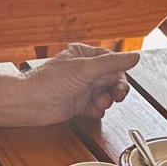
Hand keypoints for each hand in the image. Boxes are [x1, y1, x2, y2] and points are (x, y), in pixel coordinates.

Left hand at [20, 43, 137, 124]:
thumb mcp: (86, 69)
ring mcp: (82, 87)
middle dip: (115, 89)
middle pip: (112, 79)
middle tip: (117, 96)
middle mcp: (84, 70)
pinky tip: (93, 111)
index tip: (120, 83)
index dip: (119, 73)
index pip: (112, 62)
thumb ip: (113, 64)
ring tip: (99, 104)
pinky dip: (98, 110)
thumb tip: (135, 57)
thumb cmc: (51, 81)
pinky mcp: (79, 104)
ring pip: (106, 94)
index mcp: (84, 54)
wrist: (31, 103)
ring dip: (106, 100)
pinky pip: (97, 107)